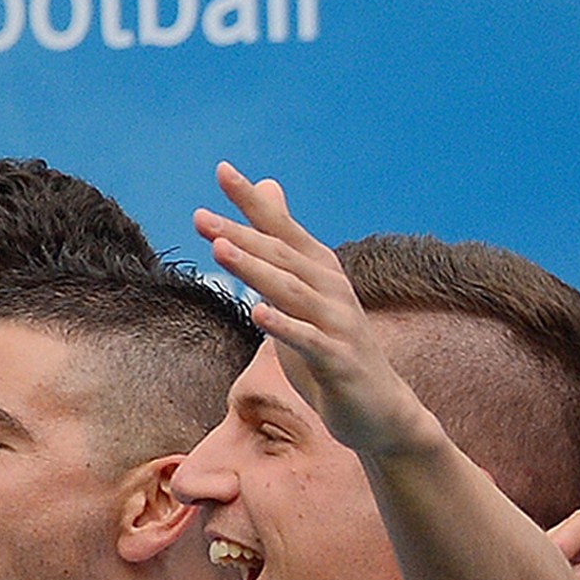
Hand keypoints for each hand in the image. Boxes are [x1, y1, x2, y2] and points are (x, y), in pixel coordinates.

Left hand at [194, 166, 437, 460]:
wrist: (379, 409)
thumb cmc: (332, 347)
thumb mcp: (301, 294)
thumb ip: (280, 247)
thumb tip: (267, 191)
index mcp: (319, 272)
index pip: (282, 228)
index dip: (253, 201)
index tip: (222, 169)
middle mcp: (332, 289)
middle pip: (281, 256)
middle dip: (241, 234)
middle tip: (200, 217)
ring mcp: (338, 324)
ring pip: (293, 291)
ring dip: (256, 269)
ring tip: (221, 249)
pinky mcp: (339, 360)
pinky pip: (308, 340)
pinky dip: (284, 324)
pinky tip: (258, 312)